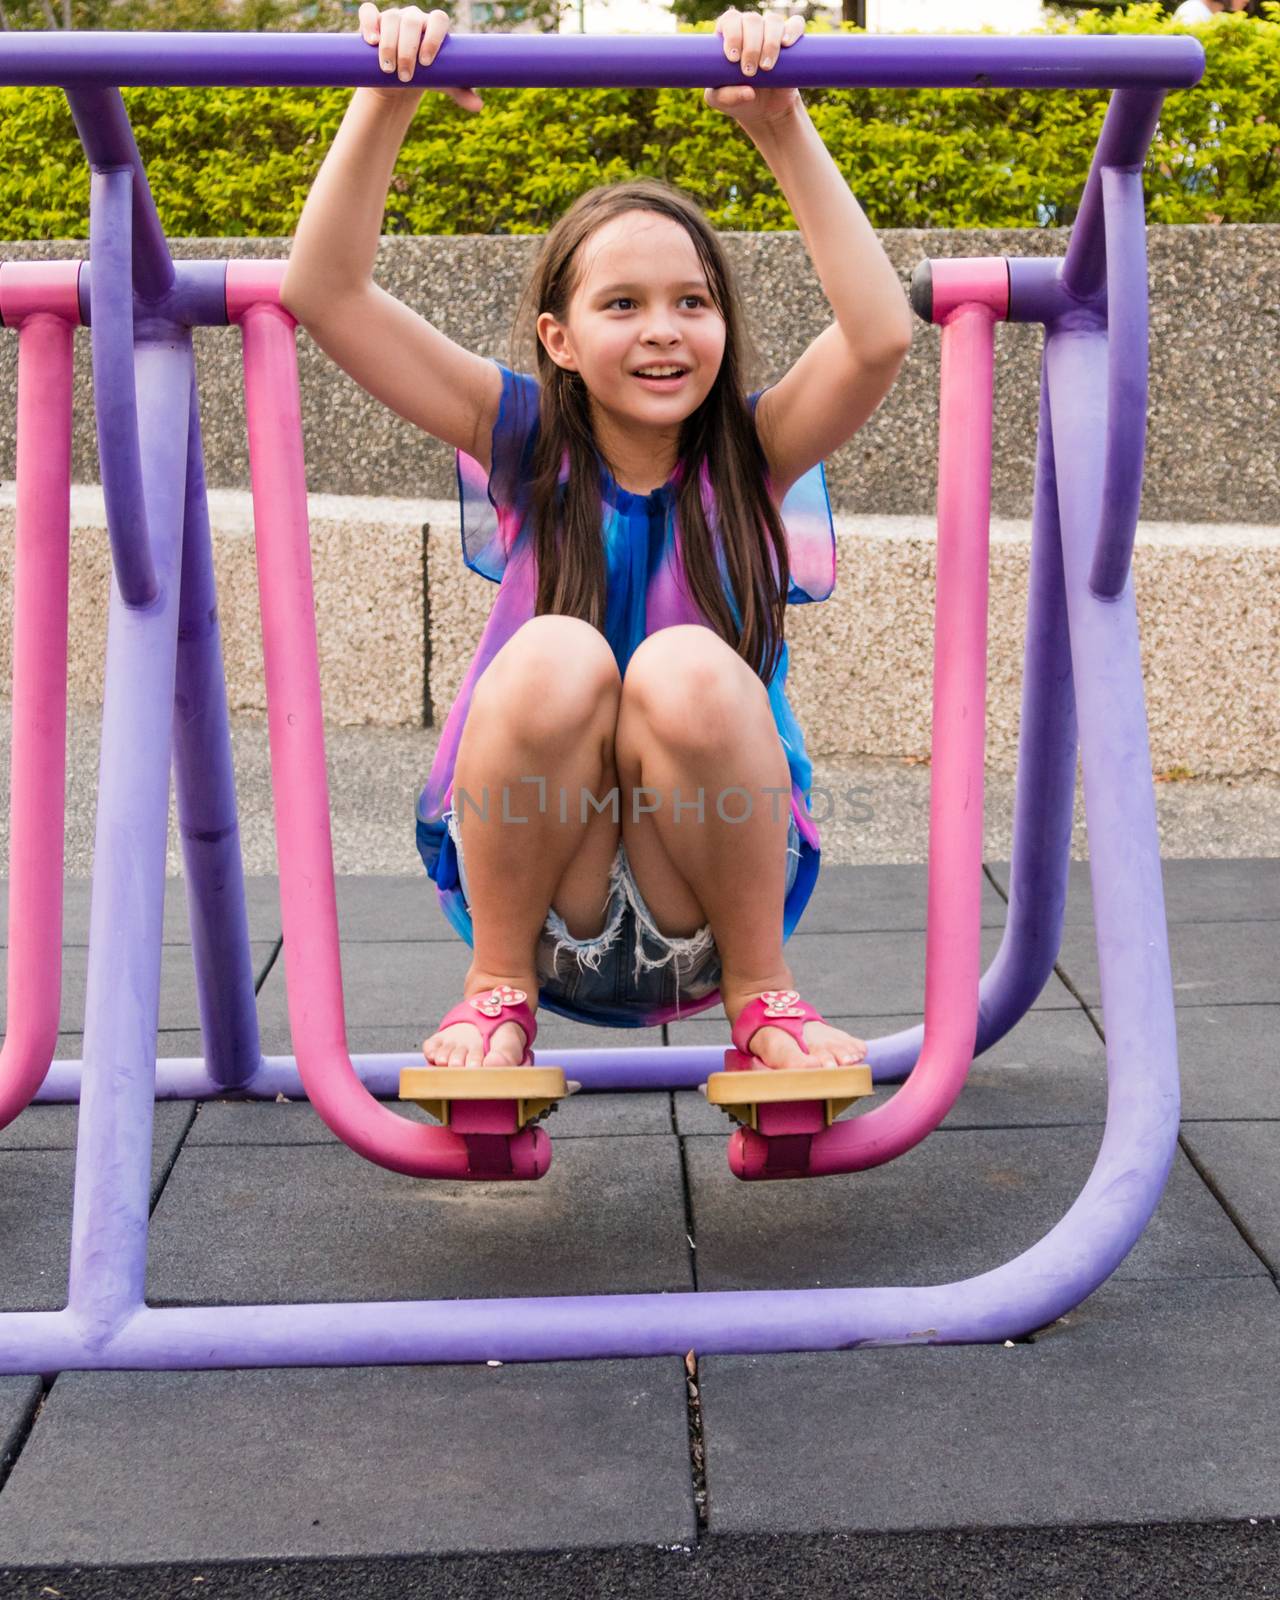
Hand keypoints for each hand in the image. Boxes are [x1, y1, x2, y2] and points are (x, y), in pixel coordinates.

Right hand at [357, 3, 482, 111]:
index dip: (433, 37)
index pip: (438, 20)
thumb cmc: (426, 78)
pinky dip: (368, 23)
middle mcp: (414, 17)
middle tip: (406, 76)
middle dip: (407, 49)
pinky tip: (371, 41)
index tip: (427, 62)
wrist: (400, 79)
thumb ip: (461, 91)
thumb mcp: (443, 84)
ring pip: (390, 19)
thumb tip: (479, 107)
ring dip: (389, 44)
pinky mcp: (373, 21)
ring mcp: (393, 17)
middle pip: (411, 21)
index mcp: (434, 26)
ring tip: (389, 69)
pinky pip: (368, 12)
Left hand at [705, 7, 805, 129]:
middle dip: (751, 46)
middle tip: (749, 72)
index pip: (730, 20)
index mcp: (728, 34)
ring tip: (766, 68)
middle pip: (752, 20)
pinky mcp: (791, 40)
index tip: (734, 58)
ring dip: (770, 43)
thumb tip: (749, 92)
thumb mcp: (722, 102)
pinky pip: (796, 24)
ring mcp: (771, 32)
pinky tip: (786, 43)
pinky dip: (792, 30)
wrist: (765, 110)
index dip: (732, 34)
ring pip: (773, 21)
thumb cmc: (738, 99)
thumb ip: (725, 97)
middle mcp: (750, 28)